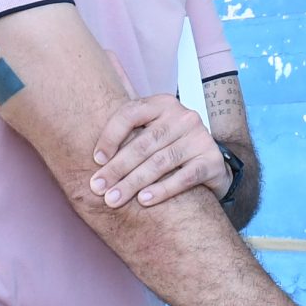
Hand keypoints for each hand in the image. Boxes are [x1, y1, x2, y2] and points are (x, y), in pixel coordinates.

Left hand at [88, 92, 226, 209]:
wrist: (209, 164)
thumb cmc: (168, 146)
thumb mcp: (149, 128)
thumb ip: (126, 123)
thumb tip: (94, 105)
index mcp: (162, 104)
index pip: (130, 114)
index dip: (110, 136)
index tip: (96, 160)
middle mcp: (183, 117)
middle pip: (143, 143)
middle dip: (117, 168)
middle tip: (98, 188)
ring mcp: (200, 137)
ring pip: (161, 162)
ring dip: (133, 183)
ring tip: (114, 199)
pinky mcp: (211, 160)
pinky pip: (184, 177)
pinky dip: (162, 190)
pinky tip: (144, 200)